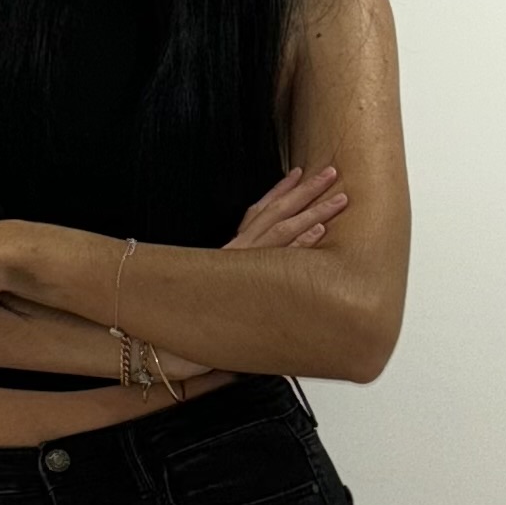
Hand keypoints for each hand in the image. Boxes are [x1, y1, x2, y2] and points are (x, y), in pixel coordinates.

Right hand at [151, 166, 350, 379]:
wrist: (167, 331)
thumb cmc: (194, 313)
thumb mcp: (217, 286)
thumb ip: (237, 276)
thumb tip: (256, 275)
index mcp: (232, 250)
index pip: (258, 211)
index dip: (279, 191)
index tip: (298, 173)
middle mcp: (239, 252)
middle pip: (276, 213)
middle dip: (305, 192)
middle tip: (331, 173)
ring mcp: (245, 266)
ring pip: (283, 230)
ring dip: (313, 213)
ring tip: (338, 199)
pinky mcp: (251, 283)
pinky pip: (280, 259)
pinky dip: (300, 244)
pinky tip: (319, 232)